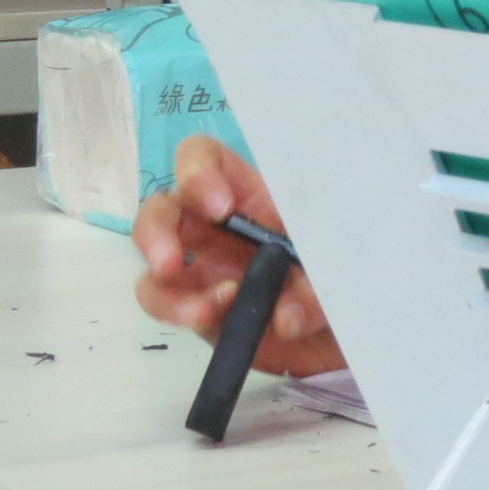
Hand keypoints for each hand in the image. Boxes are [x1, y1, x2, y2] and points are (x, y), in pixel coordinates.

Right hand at [131, 134, 344, 376]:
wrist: (335, 330)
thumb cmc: (334, 276)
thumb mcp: (335, 273)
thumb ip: (314, 292)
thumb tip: (285, 318)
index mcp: (252, 194)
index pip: (207, 159)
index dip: (199, 172)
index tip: (220, 207)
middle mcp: (216, 224)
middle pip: (163, 207)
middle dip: (156, 231)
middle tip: (171, 263)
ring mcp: (199, 264)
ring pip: (153, 262)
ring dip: (168, 289)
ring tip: (206, 311)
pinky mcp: (193, 303)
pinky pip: (164, 303)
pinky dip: (179, 312)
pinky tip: (209, 319)